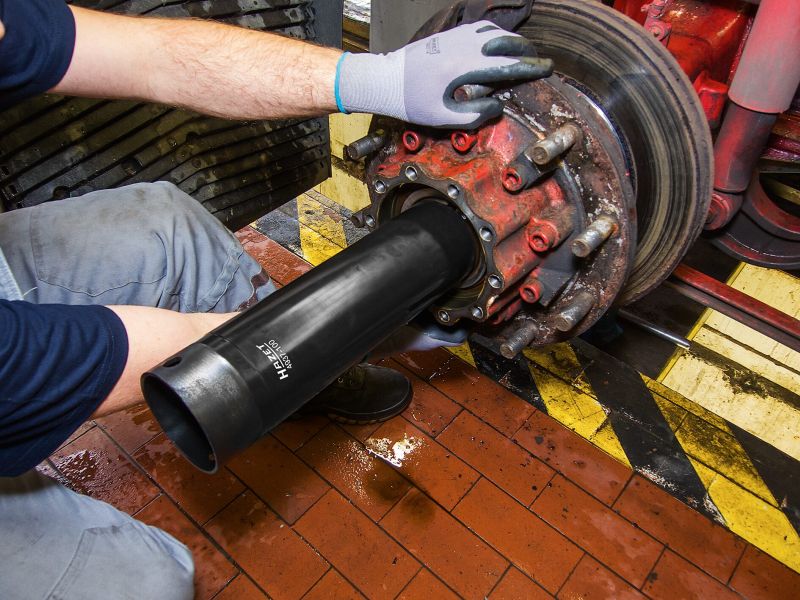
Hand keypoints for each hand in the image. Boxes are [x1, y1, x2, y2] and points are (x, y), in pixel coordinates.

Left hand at [335, 21, 552, 128]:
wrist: (386, 80)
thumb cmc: (412, 101)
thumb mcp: (443, 117)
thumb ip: (474, 115)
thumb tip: (497, 107)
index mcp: (463, 69)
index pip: (506, 64)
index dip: (530, 67)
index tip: (546, 68)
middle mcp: (462, 47)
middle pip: (505, 42)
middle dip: (527, 51)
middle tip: (539, 60)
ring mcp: (455, 37)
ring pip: (493, 31)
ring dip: (512, 40)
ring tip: (523, 52)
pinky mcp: (449, 35)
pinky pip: (480, 28)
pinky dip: (496, 34)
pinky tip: (499, 43)